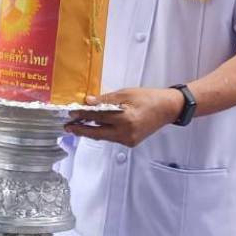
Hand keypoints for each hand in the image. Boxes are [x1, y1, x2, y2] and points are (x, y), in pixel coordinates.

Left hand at [64, 88, 181, 147]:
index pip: (98, 116)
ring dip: (91, 131)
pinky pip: (112, 137)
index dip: (83, 114)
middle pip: (97, 133)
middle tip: (68, 127)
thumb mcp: (126, 93)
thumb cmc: (149, 98)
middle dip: (81, 130)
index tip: (71, 112)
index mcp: (125, 118)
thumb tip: (89, 101)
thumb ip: (106, 99)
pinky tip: (96, 126)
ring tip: (78, 126)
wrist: (167, 108)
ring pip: (104, 136)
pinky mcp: (131, 142)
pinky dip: (103, 131)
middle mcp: (126, 132)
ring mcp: (128, 140)